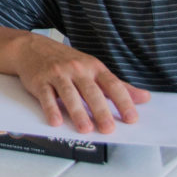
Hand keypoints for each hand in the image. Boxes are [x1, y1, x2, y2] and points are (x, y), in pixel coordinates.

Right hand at [13, 34, 149, 133]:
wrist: (31, 47)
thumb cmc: (65, 61)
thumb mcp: (93, 68)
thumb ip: (118, 85)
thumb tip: (144, 98)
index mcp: (93, 67)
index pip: (112, 85)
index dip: (123, 102)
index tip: (131, 118)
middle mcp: (76, 69)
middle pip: (91, 91)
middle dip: (100, 111)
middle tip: (108, 129)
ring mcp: (57, 74)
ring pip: (69, 94)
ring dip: (78, 112)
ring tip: (85, 129)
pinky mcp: (40, 80)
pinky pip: (46, 96)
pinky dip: (51, 109)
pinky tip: (56, 121)